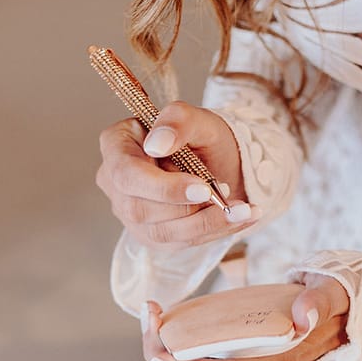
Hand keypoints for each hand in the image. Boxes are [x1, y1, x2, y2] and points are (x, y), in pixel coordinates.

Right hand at [96, 101, 261, 251]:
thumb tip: (158, 144)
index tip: (203, 188)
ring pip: (163, 233)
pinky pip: (182, 242)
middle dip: (190, 209)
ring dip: (208, 224)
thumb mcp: (197, 118)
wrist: (218, 160)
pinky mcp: (153, 236)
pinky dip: (215, 231)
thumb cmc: (201, 135)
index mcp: (116, 146)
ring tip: (245, 210)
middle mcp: (117, 185)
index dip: (164, 188)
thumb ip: (178, 121)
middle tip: (231, 196)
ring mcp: (131, 215)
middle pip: (142, 210)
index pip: (128, 176)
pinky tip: (242, 218)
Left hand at [141, 275, 349, 360]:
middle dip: (163, 360)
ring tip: (152, 314)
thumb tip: (304, 315)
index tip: (157, 357)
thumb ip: (320, 301)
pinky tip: (166, 317)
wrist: (341, 314)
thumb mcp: (333, 294)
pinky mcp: (234, 360)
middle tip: (150, 316)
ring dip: (164, 353)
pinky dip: (174, 346)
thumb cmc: (335, 303)